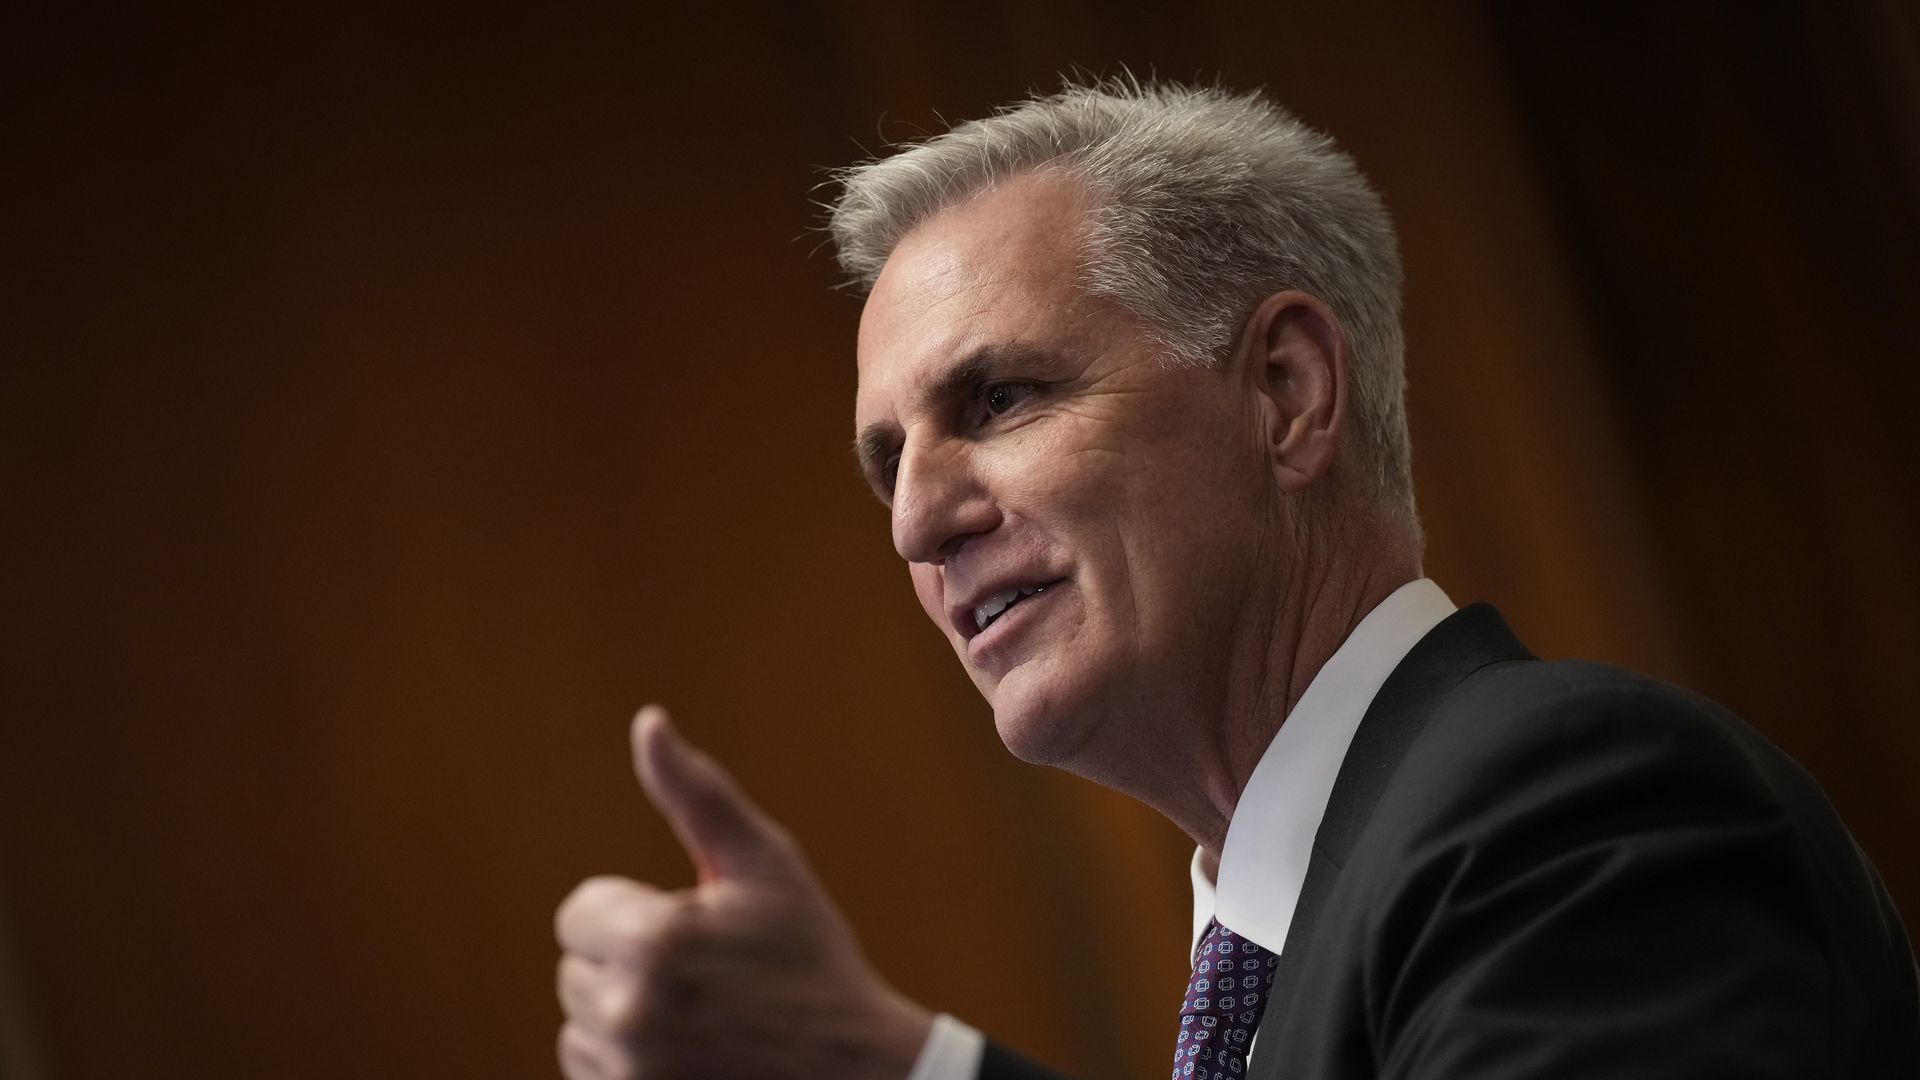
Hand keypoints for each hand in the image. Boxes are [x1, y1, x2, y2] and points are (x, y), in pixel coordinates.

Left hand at [554, 705, 933, 1078]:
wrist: (855, 1073)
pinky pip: (590, 1073)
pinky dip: (626, 1065)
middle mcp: (629, 1010)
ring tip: (699, 1019)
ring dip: (623, 1017)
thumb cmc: (811, 962)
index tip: (693, 932)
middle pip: (575, 971)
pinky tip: (686, 1055)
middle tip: (705, 979)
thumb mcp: (765, 866)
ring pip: (580, 1025)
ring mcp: (629, 1071)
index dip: (634, 914)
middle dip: (627, 966)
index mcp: (655, 938)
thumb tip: (648, 722)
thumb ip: (696, 794)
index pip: (579, 913)